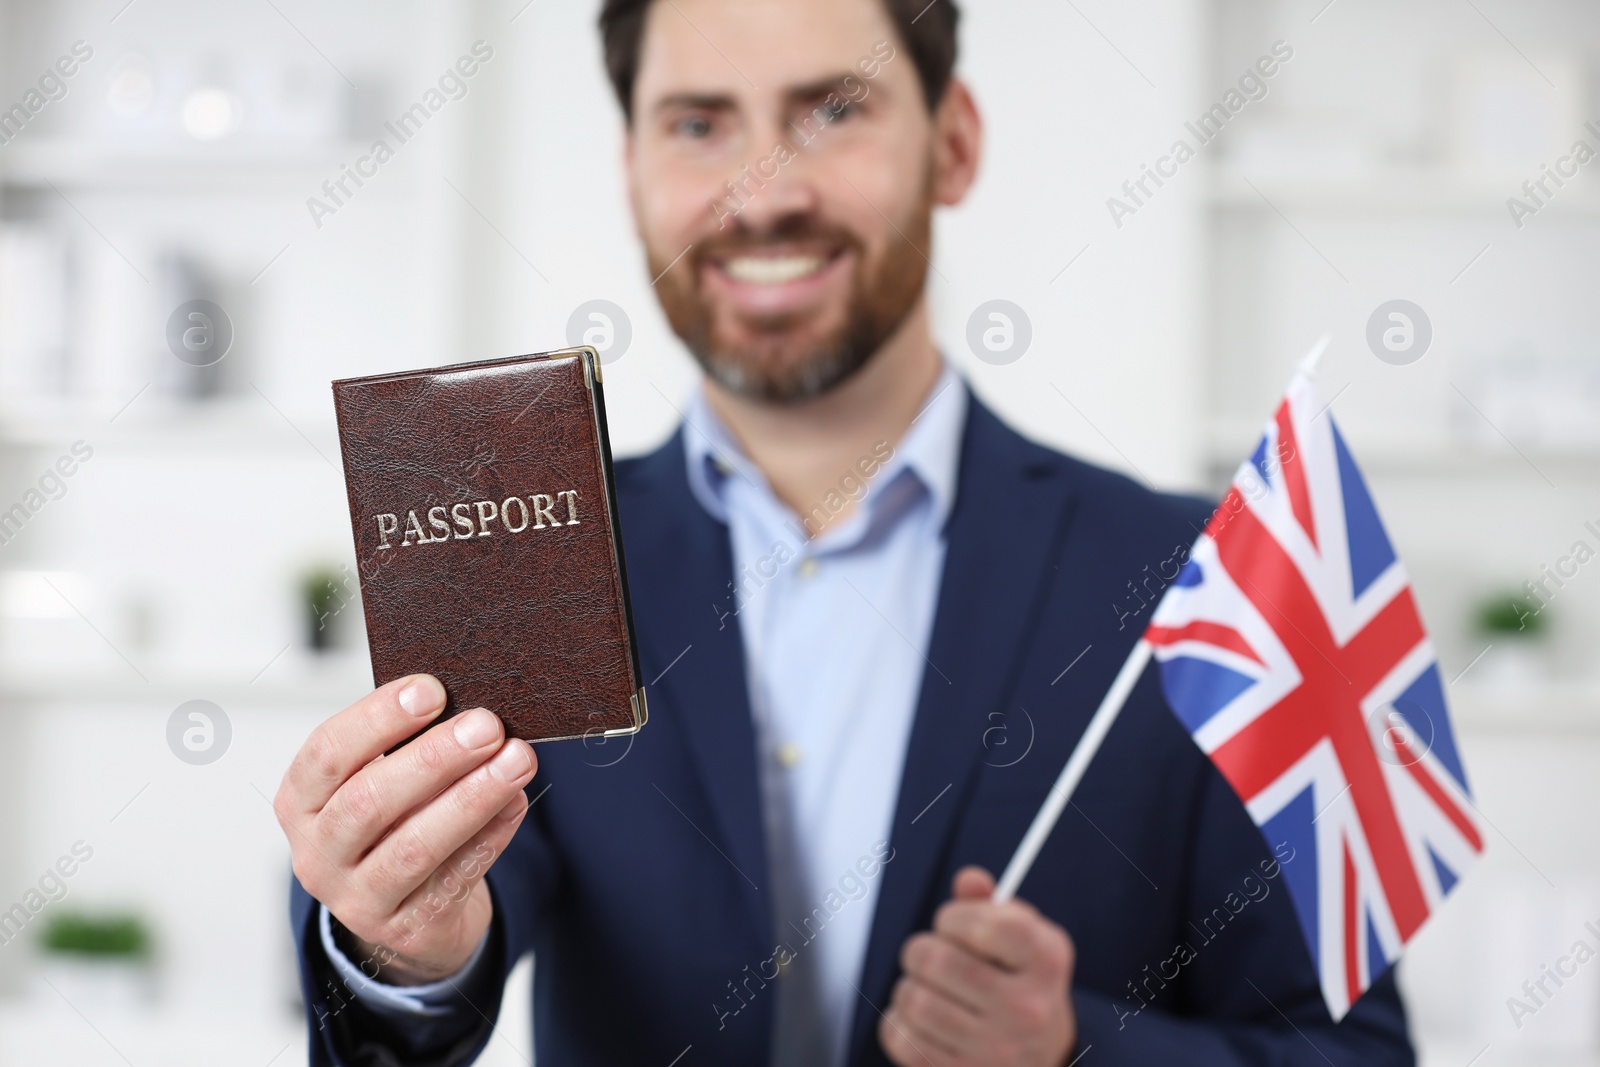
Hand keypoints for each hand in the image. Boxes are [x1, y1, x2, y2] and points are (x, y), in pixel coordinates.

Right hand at [273, 674, 536, 984]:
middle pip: (368, 802)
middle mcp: (318, 854)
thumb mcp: (382, 784)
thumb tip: (471, 712)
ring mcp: (357, 899)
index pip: (327, 753)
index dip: (377, 718)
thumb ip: (410, 750)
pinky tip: (515, 802)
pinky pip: (452, 879)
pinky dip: (489, 836)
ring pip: (412, 848)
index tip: (431, 689)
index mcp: (302, 802)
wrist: (408, 912)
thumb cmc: (396, 823)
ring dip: (471, 798)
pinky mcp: (405, 929)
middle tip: (486, 725)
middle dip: (433, 758)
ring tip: (516, 760)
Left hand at [880, 866, 1076, 1066]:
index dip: (954, 917)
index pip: (985, 925)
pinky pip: (900, 1038)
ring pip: (914, 1000)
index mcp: (1047, 961)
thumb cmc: (1020, 981)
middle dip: (919, 949)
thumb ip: (990, 904)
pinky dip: (898, 1022)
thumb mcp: (1021, 937)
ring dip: (909, 986)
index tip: (951, 923)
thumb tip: (968, 879)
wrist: (1041, 1057)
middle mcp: (1028, 1009)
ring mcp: (996, 1049)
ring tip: (927, 988)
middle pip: (936, 961)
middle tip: (928, 954)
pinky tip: (921, 1020)